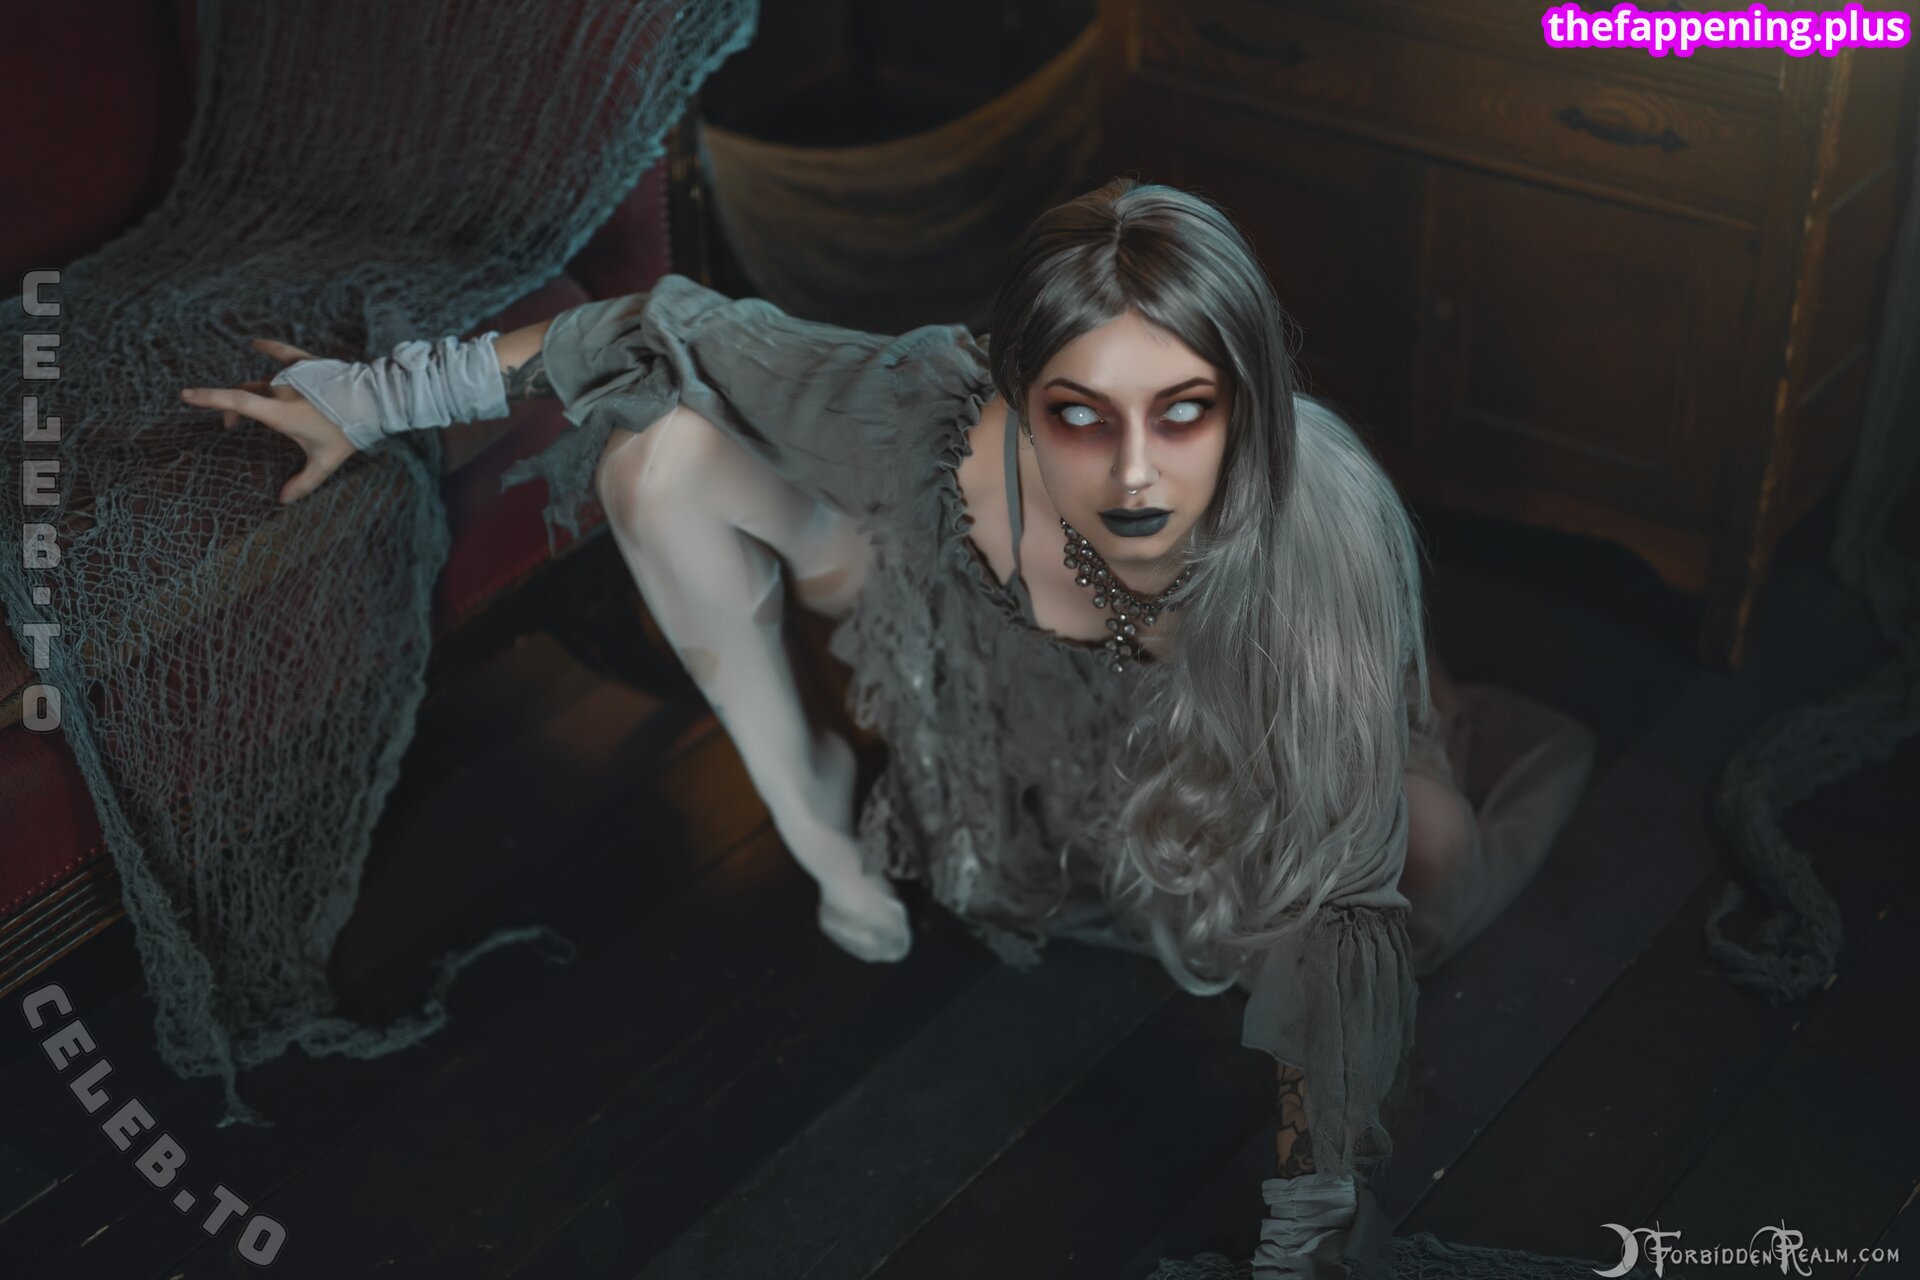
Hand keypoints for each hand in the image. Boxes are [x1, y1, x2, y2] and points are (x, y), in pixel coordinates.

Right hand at [179, 338, 354, 504]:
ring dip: (254, 393)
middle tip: (230, 426)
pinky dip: (269, 348)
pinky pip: (283, 353)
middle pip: (247, 396)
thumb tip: (283, 501)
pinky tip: (255, 343)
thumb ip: (304, 482)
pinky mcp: (308, 363)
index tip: (185, 396)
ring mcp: (295, 375)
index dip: (210, 398)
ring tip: (251, 409)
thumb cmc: (348, 431)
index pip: (238, 402)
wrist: (375, 401)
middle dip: (233, 410)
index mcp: (281, 412)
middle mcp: (282, 391)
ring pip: (264, 382)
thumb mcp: (326, 462)